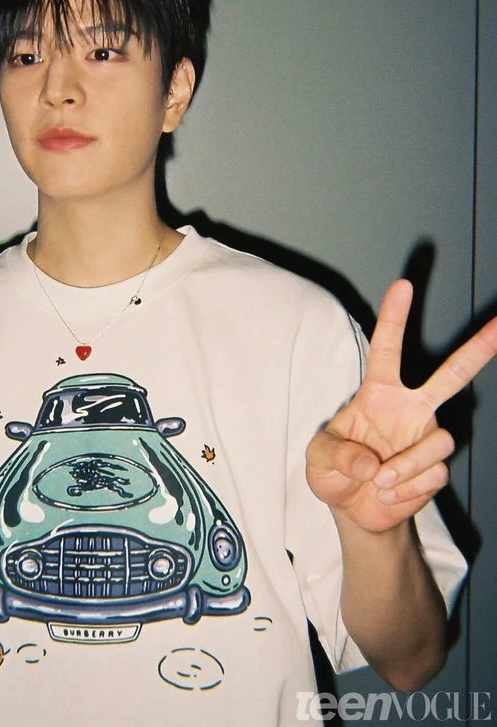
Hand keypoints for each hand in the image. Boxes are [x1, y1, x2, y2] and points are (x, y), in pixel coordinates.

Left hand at [306, 279, 496, 532]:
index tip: (403, 285)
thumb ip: (339, 455)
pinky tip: (391, 493)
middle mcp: (411, 408)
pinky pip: (434, 474)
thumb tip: (372, 464)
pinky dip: (407, 489)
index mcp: (378, 393)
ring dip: (406, 467)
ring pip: (438, 442)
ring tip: (380, 482)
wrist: (355, 511)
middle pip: (451, 375)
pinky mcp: (437, 467)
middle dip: (478, 350)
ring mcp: (427, 436)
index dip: (395, 317)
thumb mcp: (319, 460)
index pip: (387, 349)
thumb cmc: (335, 473)